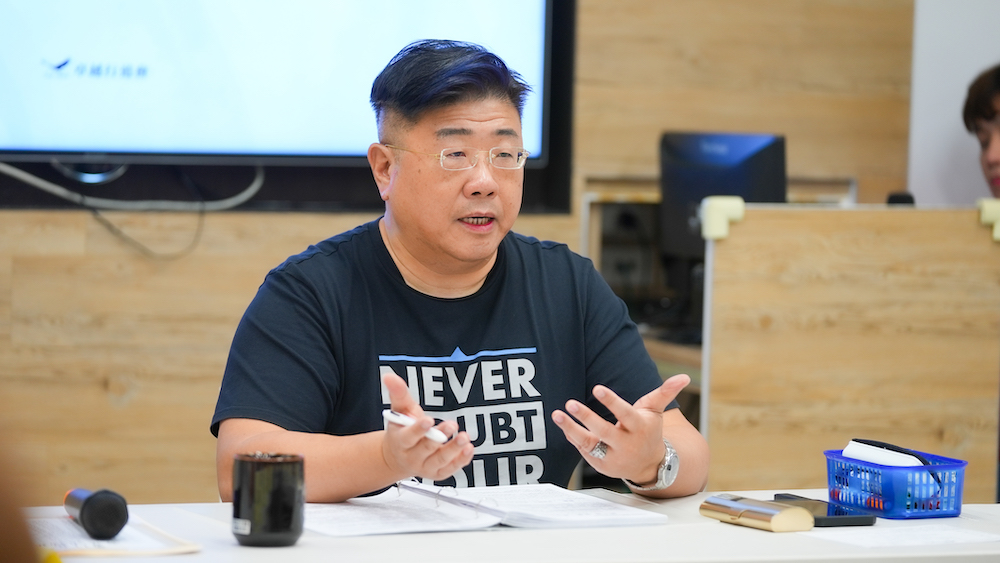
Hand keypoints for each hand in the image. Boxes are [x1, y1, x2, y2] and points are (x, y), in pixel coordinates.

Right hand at [380, 372, 473, 481]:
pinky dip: (460, 461)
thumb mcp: (399, 410)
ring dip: (453, 450)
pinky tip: (468, 449)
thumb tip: (389, 376)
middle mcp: (411, 456)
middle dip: (440, 436)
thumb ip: (397, 393)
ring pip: (439, 460)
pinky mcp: (437, 473)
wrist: (399, 456)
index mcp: (400, 441)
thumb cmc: (402, 430)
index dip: (418, 429)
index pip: (408, 437)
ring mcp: (424, 466)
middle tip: (452, 425)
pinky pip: (450, 469)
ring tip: (464, 438)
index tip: (429, 420)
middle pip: (426, 448)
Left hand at [551, 374, 689, 484]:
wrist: (649, 464)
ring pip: (590, 443)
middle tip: (571, 403)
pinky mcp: (601, 463)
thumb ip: (665, 393)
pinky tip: (563, 424)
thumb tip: (685, 376)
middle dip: (587, 417)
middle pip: (605, 431)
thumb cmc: (648, 430)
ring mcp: (612, 456)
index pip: (625, 414)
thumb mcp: (656, 411)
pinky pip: (584, 450)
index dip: (612, 402)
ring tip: (557, 414)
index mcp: (639, 427)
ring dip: (572, 429)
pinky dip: (573, 437)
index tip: (597, 388)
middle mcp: (626, 443)